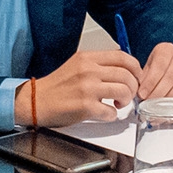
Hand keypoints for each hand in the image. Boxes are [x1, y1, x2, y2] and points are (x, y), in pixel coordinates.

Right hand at [25, 46, 145, 125]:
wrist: (36, 101)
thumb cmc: (57, 86)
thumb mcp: (77, 65)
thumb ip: (98, 63)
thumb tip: (123, 67)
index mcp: (88, 58)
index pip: (123, 57)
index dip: (135, 69)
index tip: (136, 77)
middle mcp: (88, 70)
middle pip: (127, 74)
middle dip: (133, 87)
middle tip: (127, 94)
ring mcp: (87, 88)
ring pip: (123, 90)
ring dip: (126, 100)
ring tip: (118, 103)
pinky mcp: (85, 107)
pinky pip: (111, 112)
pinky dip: (112, 115)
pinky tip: (105, 113)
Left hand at [134, 43, 172, 103]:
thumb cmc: (160, 69)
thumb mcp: (148, 69)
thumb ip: (144, 79)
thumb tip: (138, 94)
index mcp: (166, 50)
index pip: (159, 66)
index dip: (150, 82)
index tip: (143, 95)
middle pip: (171, 76)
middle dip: (159, 93)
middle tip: (151, 104)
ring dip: (171, 99)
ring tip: (161, 107)